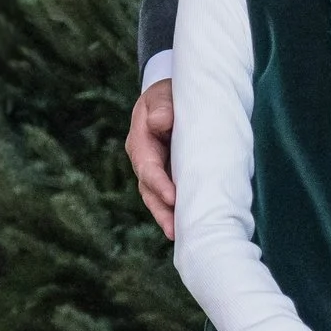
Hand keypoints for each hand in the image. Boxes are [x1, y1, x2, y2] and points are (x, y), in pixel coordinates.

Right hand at [127, 79, 175, 239]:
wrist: (174, 98)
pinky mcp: (171, 176)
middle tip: (176, 229)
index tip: (172, 197)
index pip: (148, 167)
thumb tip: (159, 122)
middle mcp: (145, 161)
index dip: (159, 183)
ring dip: (169, 217)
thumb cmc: (169, 96)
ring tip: (182, 235)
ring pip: (159, 199)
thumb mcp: (163, 95)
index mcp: (140, 142)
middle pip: (150, 191)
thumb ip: (161, 106)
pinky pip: (173, 196)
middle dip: (162, 211)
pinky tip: (189, 225)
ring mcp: (157, 171)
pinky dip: (178, 210)